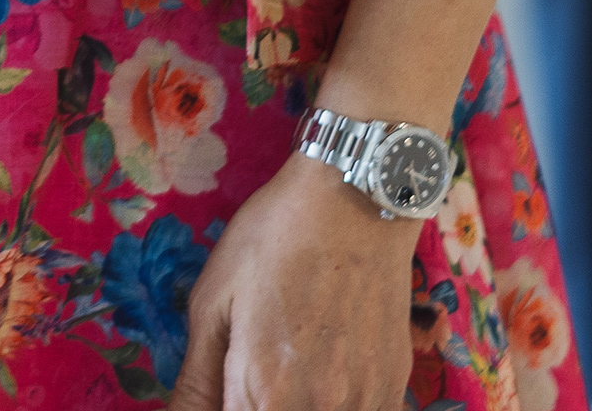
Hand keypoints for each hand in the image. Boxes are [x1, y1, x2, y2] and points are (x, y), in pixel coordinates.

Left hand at [164, 154, 422, 408]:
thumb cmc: (271, 242)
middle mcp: (320, 409)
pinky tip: (325, 374)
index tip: (225, 389)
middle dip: (256, 405)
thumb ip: (197, 381)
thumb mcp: (213, 303)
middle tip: (249, 373)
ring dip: (297, 404)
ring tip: (287, 369)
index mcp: (265, 390)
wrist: (354, 203)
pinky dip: (337, 404)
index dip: (222, 410)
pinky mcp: (394, 388)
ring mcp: (365, 403)